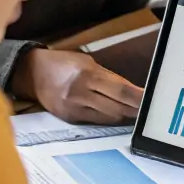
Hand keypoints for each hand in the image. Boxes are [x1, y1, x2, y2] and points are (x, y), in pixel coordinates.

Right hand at [12, 48, 143, 122]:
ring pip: (108, 118)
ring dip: (124, 116)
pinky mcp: (69, 118)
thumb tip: (130, 91)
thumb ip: (108, 77)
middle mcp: (80, 94)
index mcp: (87, 75)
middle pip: (117, 107)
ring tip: (138, 114)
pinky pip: (96, 121)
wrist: (31, 73)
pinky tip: (118, 115)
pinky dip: (109, 118)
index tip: (152, 98)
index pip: (121, 90)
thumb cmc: (63, 62)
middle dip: (136, 110)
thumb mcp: (88, 62)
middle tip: (150, 110)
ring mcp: (74, 108)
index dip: (139, 97)